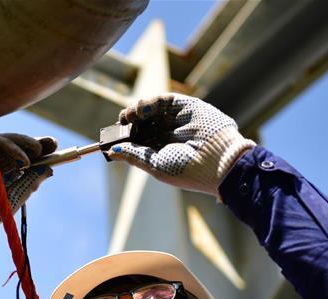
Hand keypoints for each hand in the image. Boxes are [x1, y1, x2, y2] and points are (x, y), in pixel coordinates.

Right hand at [0, 133, 56, 246]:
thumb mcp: (10, 201)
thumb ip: (27, 185)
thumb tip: (48, 170)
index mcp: (2, 173)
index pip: (22, 157)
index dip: (38, 150)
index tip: (55, 147)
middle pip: (16, 145)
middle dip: (34, 144)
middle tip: (51, 144)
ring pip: (5, 141)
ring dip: (22, 146)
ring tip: (35, 156)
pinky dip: (8, 148)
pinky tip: (22, 160)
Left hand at [108, 93, 254, 195]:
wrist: (217, 160)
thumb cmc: (187, 169)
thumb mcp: (155, 165)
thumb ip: (134, 155)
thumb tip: (111, 151)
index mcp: (160, 150)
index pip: (137, 139)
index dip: (123, 136)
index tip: (110, 137)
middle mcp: (167, 134)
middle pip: (141, 122)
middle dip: (128, 122)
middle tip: (120, 123)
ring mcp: (175, 119)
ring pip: (149, 110)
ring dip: (136, 111)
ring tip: (129, 116)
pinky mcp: (184, 105)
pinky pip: (162, 100)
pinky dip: (149, 102)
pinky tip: (142, 110)